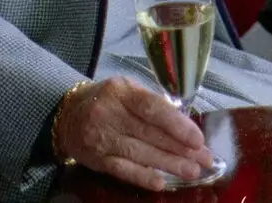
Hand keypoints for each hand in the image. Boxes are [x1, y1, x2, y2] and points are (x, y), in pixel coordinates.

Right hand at [53, 76, 212, 191]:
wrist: (66, 114)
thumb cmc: (108, 99)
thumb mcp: (128, 89)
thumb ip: (153, 103)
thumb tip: (185, 124)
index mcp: (122, 92)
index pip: (153, 109)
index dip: (177, 125)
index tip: (198, 139)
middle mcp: (109, 114)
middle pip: (149, 134)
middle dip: (181, 148)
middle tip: (205, 159)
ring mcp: (101, 138)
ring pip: (139, 154)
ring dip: (168, 164)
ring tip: (192, 171)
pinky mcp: (96, 159)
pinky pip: (121, 170)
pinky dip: (141, 176)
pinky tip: (160, 182)